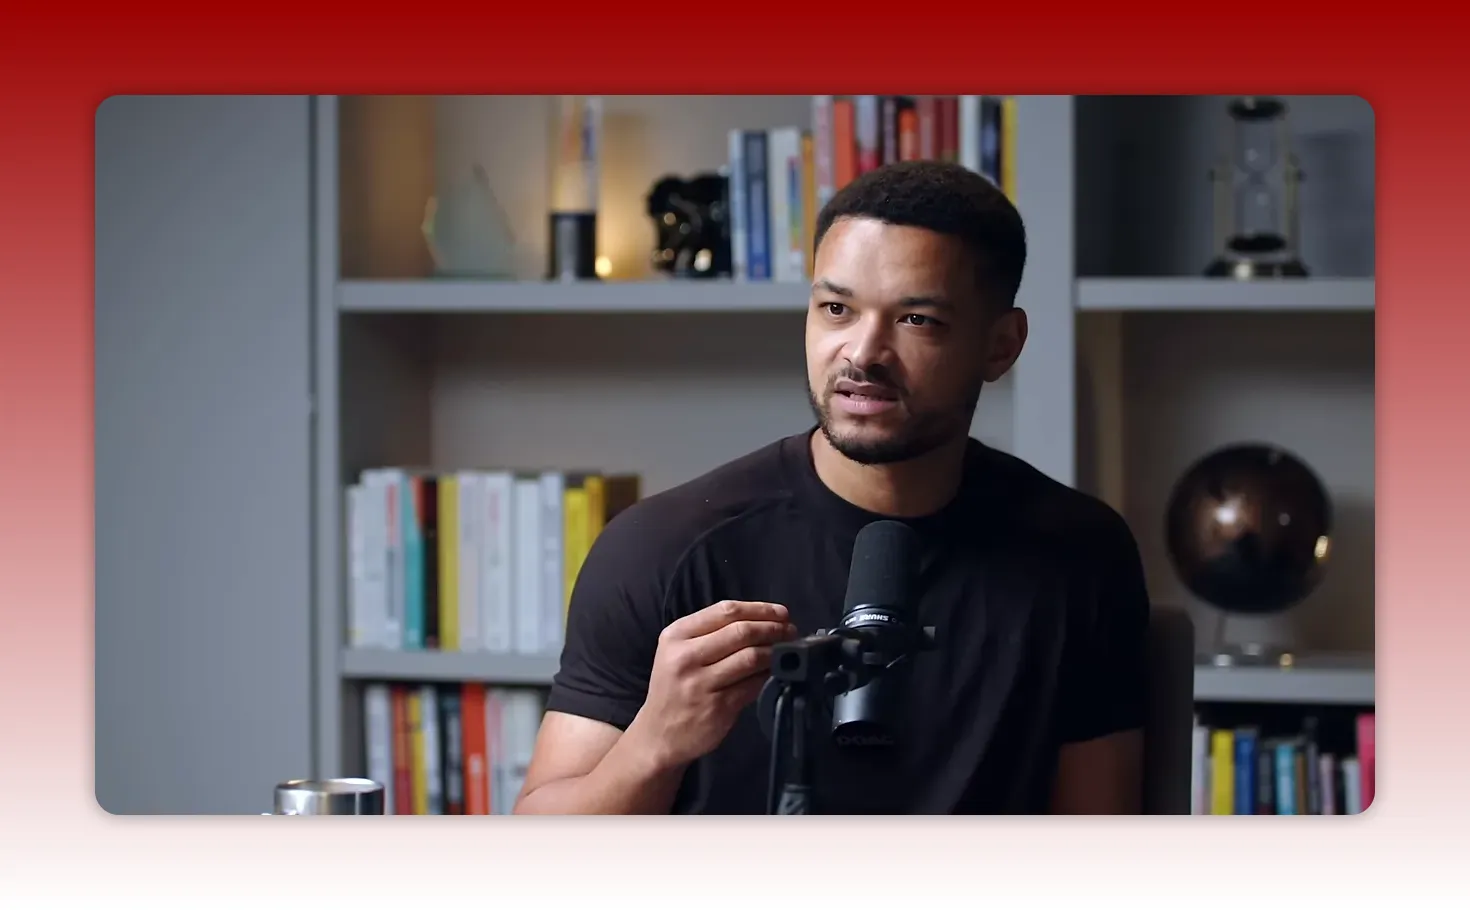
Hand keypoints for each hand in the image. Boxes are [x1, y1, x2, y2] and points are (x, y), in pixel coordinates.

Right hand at [628, 600, 796, 770]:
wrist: (659, 735)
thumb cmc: (674, 688)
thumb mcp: (678, 652)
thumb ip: (711, 634)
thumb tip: (761, 620)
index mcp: (676, 635)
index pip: (725, 611)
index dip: (760, 609)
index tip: (781, 613)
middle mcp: (686, 656)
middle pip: (741, 632)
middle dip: (773, 629)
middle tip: (790, 632)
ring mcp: (701, 683)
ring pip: (750, 657)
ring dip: (775, 652)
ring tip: (787, 651)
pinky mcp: (717, 707)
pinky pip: (752, 685)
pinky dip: (768, 676)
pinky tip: (775, 673)